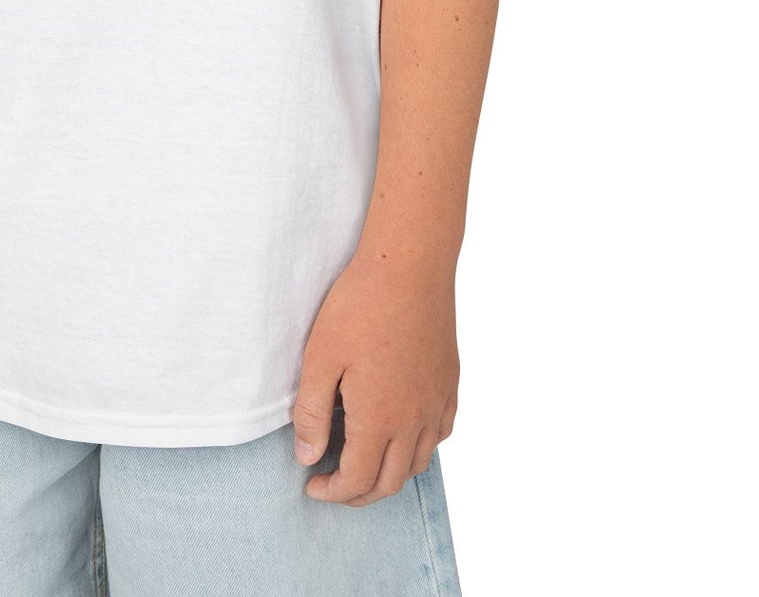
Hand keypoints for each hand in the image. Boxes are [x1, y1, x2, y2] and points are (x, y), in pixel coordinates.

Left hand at [291, 249, 457, 504]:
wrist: (409, 264)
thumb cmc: (359, 305)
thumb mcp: (320, 358)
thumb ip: (312, 413)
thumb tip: (309, 457)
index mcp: (380, 418)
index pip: (358, 480)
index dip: (332, 492)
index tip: (311, 485)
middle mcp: (415, 419)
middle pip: (390, 482)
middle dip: (359, 494)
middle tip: (334, 484)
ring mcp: (437, 401)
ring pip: (419, 462)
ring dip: (390, 475)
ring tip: (363, 462)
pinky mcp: (449, 381)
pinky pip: (440, 433)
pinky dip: (420, 448)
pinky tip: (402, 434)